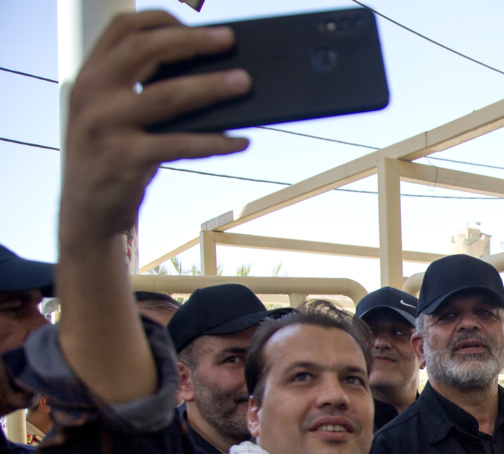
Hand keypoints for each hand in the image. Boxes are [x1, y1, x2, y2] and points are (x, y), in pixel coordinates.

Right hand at [60, 11, 249, 248]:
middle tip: (229, 40)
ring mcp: (106, 126)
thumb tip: (212, 72)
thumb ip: (143, 90)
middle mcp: (92, 94)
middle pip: (145, 51)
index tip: (197, 23)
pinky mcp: (125, 159)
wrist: (87, 212)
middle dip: (191, 41)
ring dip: (211, 86)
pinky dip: (215, 142)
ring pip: (167, 96)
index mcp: (90, 75)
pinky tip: (241, 141)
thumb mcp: (116, 115)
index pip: (123, 28)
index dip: (161, 19)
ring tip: (245, 82)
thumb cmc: (114, 157)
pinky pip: (180, 145)